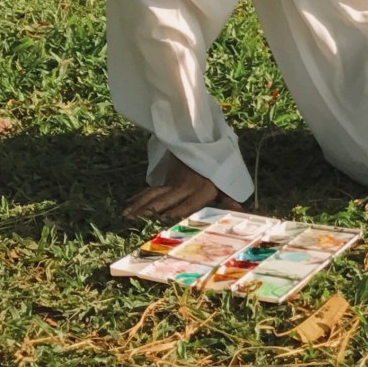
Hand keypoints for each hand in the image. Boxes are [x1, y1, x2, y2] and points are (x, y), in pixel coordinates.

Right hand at [124, 153, 243, 225]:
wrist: (206, 139)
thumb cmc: (218, 167)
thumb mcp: (227, 181)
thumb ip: (230, 198)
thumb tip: (242, 212)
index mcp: (203, 190)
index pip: (186, 207)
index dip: (172, 218)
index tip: (158, 228)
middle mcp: (186, 186)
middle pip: (163, 203)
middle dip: (147, 214)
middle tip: (131, 225)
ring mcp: (175, 180)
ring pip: (153, 195)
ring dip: (138, 206)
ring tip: (125, 217)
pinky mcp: (168, 175)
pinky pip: (151, 188)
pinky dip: (139, 197)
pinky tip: (129, 204)